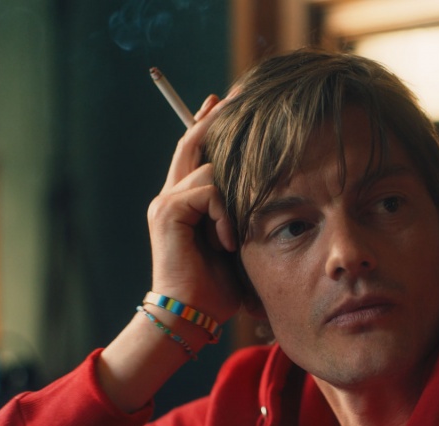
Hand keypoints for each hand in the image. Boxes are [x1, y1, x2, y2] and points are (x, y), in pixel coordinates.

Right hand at [146, 94, 241, 325]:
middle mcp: (171, 196)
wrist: (188, 315)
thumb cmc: (217, 290)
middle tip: (231, 96)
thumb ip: (241, 216)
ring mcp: (166, 202)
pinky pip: (207, 191)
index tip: (225, 103)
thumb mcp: (237, 244)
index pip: (196, 152)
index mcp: (186, 203)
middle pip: (192, 142)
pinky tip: (225, 241)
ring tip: (231, 238)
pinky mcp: (168, 211)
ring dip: (231, 201)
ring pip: (209, 169)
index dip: (209, 125)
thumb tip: (272, 194)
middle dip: (213, 118)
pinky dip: (223, 215)